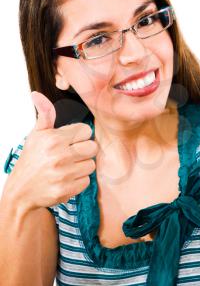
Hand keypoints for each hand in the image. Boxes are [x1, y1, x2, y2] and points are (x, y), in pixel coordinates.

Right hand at [2, 91, 97, 209]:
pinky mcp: (66, 190)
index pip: (86, 130)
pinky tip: (67, 178)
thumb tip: (37, 94)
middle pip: (93, 147)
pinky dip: (79, 180)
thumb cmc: (31, 159)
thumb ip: (44, 115)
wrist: (21, 190)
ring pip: (91, 165)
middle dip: (84, 150)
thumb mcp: (36, 135)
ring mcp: (63, 174)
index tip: (71, 141)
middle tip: (73, 154)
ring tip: (69, 166)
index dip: (79, 135)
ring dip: (82, 166)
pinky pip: (86, 181)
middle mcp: (59, 156)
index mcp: (54, 139)